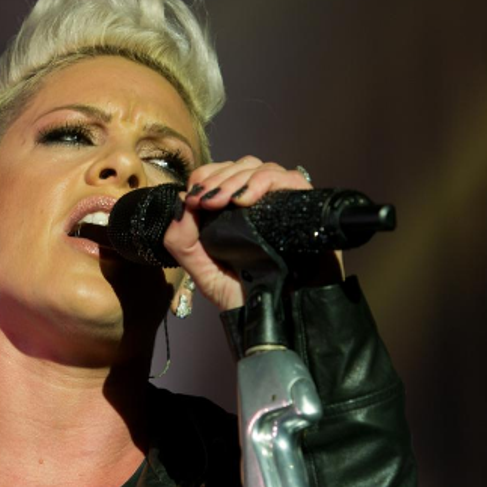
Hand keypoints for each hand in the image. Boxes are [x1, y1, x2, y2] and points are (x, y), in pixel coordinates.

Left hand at [162, 156, 345, 311]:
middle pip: (242, 166)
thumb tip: (179, 202)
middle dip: (219, 178)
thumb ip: (182, 242)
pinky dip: (265, 182)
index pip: (223, 174)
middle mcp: (262, 204)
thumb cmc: (247, 299)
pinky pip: (291, 179)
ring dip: (237, 179)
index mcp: (238, 214)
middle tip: (205, 200)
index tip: (194, 197)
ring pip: (263, 168)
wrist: (282, 320)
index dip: (207, 177)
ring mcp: (285, 204)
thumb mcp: (203, 273)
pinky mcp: (307, 207)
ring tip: (223, 201)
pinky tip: (246, 200)